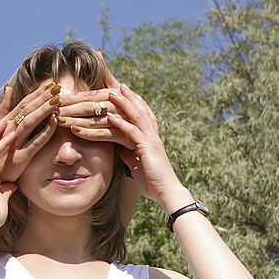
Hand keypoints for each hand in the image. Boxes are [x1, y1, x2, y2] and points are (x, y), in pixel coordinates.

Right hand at [0, 80, 59, 182]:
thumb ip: (4, 111)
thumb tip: (8, 88)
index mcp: (3, 125)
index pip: (21, 105)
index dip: (35, 94)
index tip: (48, 84)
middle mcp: (6, 132)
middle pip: (25, 110)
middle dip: (41, 97)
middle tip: (56, 86)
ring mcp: (12, 144)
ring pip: (29, 122)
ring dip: (43, 109)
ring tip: (57, 99)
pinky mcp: (20, 158)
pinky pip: (36, 142)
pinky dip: (45, 131)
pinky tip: (55, 121)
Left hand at [54, 54, 122, 138]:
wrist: (151, 145)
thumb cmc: (130, 119)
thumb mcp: (120, 96)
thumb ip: (107, 76)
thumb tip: (97, 51)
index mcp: (119, 95)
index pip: (90, 95)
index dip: (72, 97)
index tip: (55, 96)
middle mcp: (124, 106)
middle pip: (91, 105)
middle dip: (70, 107)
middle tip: (51, 108)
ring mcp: (128, 122)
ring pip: (96, 119)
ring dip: (76, 119)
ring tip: (59, 120)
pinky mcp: (130, 138)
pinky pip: (107, 135)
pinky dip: (91, 133)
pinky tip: (76, 132)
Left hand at [70, 84, 184, 206]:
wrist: (167, 193)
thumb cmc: (153, 183)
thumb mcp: (137, 166)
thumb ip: (130, 155)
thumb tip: (121, 150)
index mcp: (151, 138)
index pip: (143, 115)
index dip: (134, 102)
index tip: (123, 92)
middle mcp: (153, 135)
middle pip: (140, 110)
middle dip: (129, 96)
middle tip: (118, 84)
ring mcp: (151, 140)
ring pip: (137, 116)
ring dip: (124, 103)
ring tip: (112, 92)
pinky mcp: (148, 148)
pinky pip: (133, 132)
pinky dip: (122, 123)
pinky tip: (111, 116)